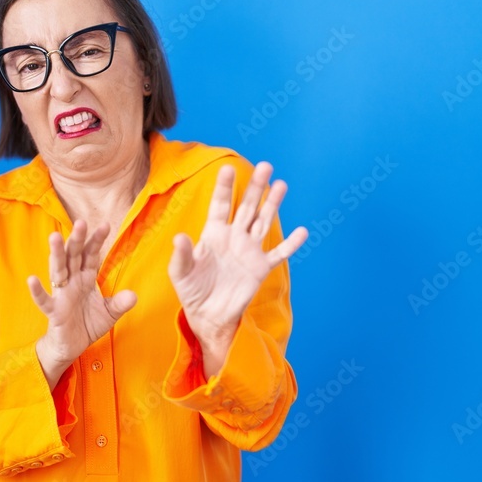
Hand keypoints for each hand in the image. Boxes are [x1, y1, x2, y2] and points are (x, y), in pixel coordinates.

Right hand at [28, 221, 136, 387]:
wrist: (71, 346)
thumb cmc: (87, 324)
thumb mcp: (109, 313)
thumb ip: (120, 303)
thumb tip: (133, 295)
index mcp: (86, 278)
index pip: (91, 255)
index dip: (97, 241)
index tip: (105, 225)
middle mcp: (72, 282)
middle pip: (74, 256)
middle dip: (77, 240)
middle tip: (81, 222)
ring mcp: (61, 295)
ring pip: (57, 270)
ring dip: (56, 254)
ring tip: (54, 237)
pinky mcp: (53, 311)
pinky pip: (44, 299)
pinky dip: (38, 291)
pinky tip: (32, 280)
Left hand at [168, 162, 307, 378]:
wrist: (208, 316)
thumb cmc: (192, 291)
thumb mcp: (180, 273)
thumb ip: (181, 255)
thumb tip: (179, 237)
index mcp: (213, 234)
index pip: (220, 205)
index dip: (224, 187)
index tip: (227, 168)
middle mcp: (234, 237)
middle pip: (247, 206)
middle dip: (255, 187)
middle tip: (265, 166)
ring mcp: (249, 251)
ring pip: (264, 222)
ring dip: (272, 204)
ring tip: (281, 184)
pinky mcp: (261, 268)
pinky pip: (278, 253)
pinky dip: (291, 244)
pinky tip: (302, 231)